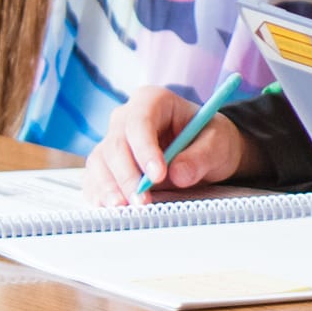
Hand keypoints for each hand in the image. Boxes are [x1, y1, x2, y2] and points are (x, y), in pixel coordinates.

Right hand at [80, 84, 248, 209]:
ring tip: (123, 208)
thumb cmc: (209, 139)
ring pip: (100, 162)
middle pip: (115, 145)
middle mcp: (126, 118)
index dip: (145, 149)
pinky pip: (94, 178)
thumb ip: (201, 156)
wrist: (204, 151)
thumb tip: (178, 174)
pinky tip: (110, 209)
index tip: (158, 175)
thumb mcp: (217, 144)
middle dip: (127, 175)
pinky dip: (99, 194)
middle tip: (142, 201)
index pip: (140, 121)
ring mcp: (113, 141)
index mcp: (153, 101)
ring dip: (109, 188)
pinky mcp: (108, 165)